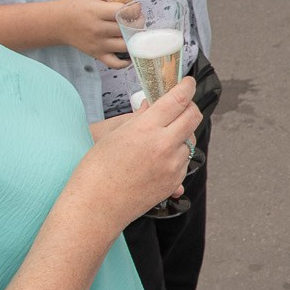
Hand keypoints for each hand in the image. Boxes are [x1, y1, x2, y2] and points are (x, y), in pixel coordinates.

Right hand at [59, 0, 130, 67]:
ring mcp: (98, 44)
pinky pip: (115, 64)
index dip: (134, 9)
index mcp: (96, 12)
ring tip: (134, 33)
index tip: (135, 6)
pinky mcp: (97, 54)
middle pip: (126, 29)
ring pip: (125, 46)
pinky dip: (126, 62)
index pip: (122, 12)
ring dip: (135, 40)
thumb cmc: (76, 5)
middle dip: (138, 23)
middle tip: (137, 19)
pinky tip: (129, 52)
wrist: (57, 23)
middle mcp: (98, 29)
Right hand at [67, 77, 197, 229]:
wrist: (96, 206)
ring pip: (190, 140)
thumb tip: (153, 104)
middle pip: (193, 116)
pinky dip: (177, 154)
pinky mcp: (174, 182)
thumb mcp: (114, 134)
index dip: (186, 87)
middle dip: (190, 106)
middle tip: (181, 104)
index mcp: (147, 128)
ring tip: (163, 135)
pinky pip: (185, 161)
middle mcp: (164, 145)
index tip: (188, 82)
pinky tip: (160, 156)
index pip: (178, 99)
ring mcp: (172, 165)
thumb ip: (140, 117)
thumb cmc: (97, 170)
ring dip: (182, 133)